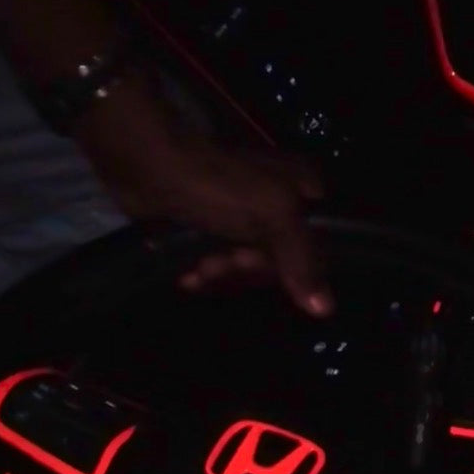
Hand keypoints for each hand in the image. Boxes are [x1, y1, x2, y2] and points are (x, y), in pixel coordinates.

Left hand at [73, 75, 332, 315]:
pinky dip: (203, 274)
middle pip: (280, 262)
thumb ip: (301, 261)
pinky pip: (220, 266)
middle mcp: (279, 204)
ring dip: (222, 275)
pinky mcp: (211, 230)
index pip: (319, 248)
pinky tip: (188, 274)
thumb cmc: (217, 185)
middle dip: (248, 270)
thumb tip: (326, 309)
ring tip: (200, 266)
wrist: (147, 164)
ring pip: (247, 268)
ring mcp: (244, 218)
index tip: (260, 266)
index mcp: (303, 191)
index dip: (293, 269)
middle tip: (224, 262)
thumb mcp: (272, 216)